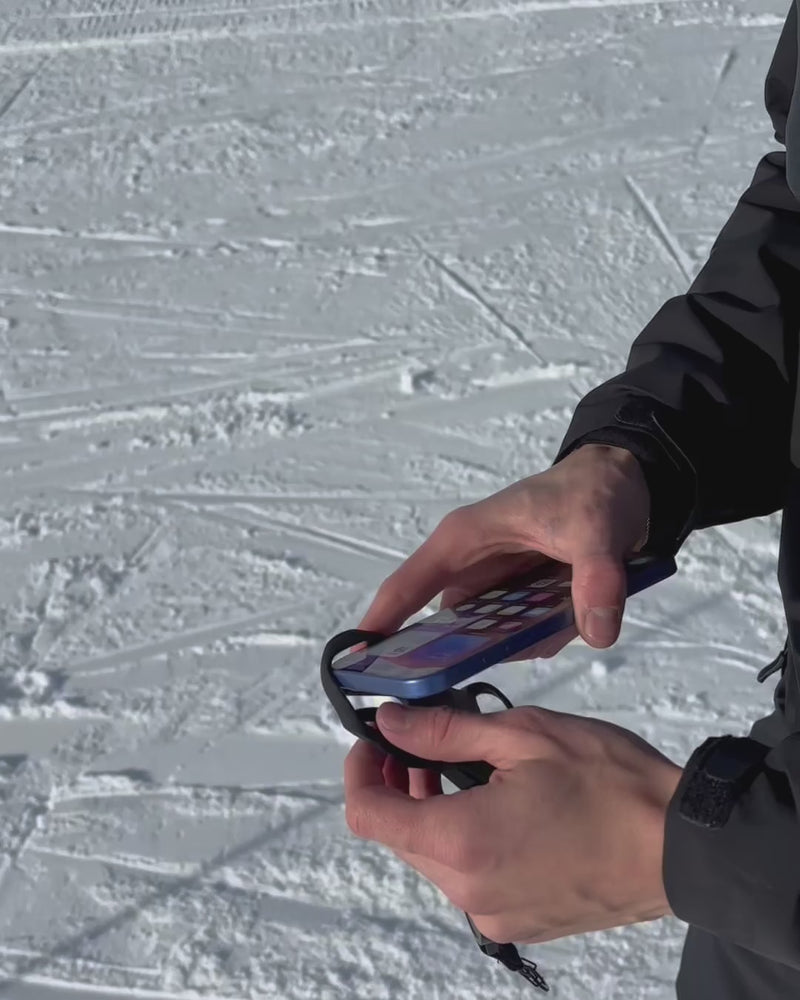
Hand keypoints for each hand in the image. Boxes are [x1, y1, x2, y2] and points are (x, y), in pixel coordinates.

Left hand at [345, 702, 681, 943]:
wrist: (680, 847)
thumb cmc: (610, 784)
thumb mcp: (524, 735)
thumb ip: (445, 731)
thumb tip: (390, 723)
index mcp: (463, 842)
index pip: (368, 816)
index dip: (359, 773)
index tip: (372, 743)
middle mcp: (469, 891)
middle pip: (399, 838)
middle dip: (396, 789)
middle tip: (418, 746)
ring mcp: (495, 914)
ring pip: (433, 860)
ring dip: (430, 815)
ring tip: (458, 770)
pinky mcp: (520, 923)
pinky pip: (469, 881)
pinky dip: (464, 842)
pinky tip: (495, 807)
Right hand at [359, 444, 649, 652]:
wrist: (624, 481)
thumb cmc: (592, 490)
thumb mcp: (596, 529)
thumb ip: (597, 580)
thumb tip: (596, 633)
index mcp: (465, 541)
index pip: (407, 586)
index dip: (380, 624)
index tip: (356, 666)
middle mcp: (472, 566)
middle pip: (443, 626)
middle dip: (459, 654)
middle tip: (476, 680)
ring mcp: (496, 586)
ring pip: (487, 635)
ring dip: (520, 640)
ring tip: (560, 619)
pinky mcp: (520, 599)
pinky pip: (521, 634)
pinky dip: (545, 635)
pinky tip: (578, 614)